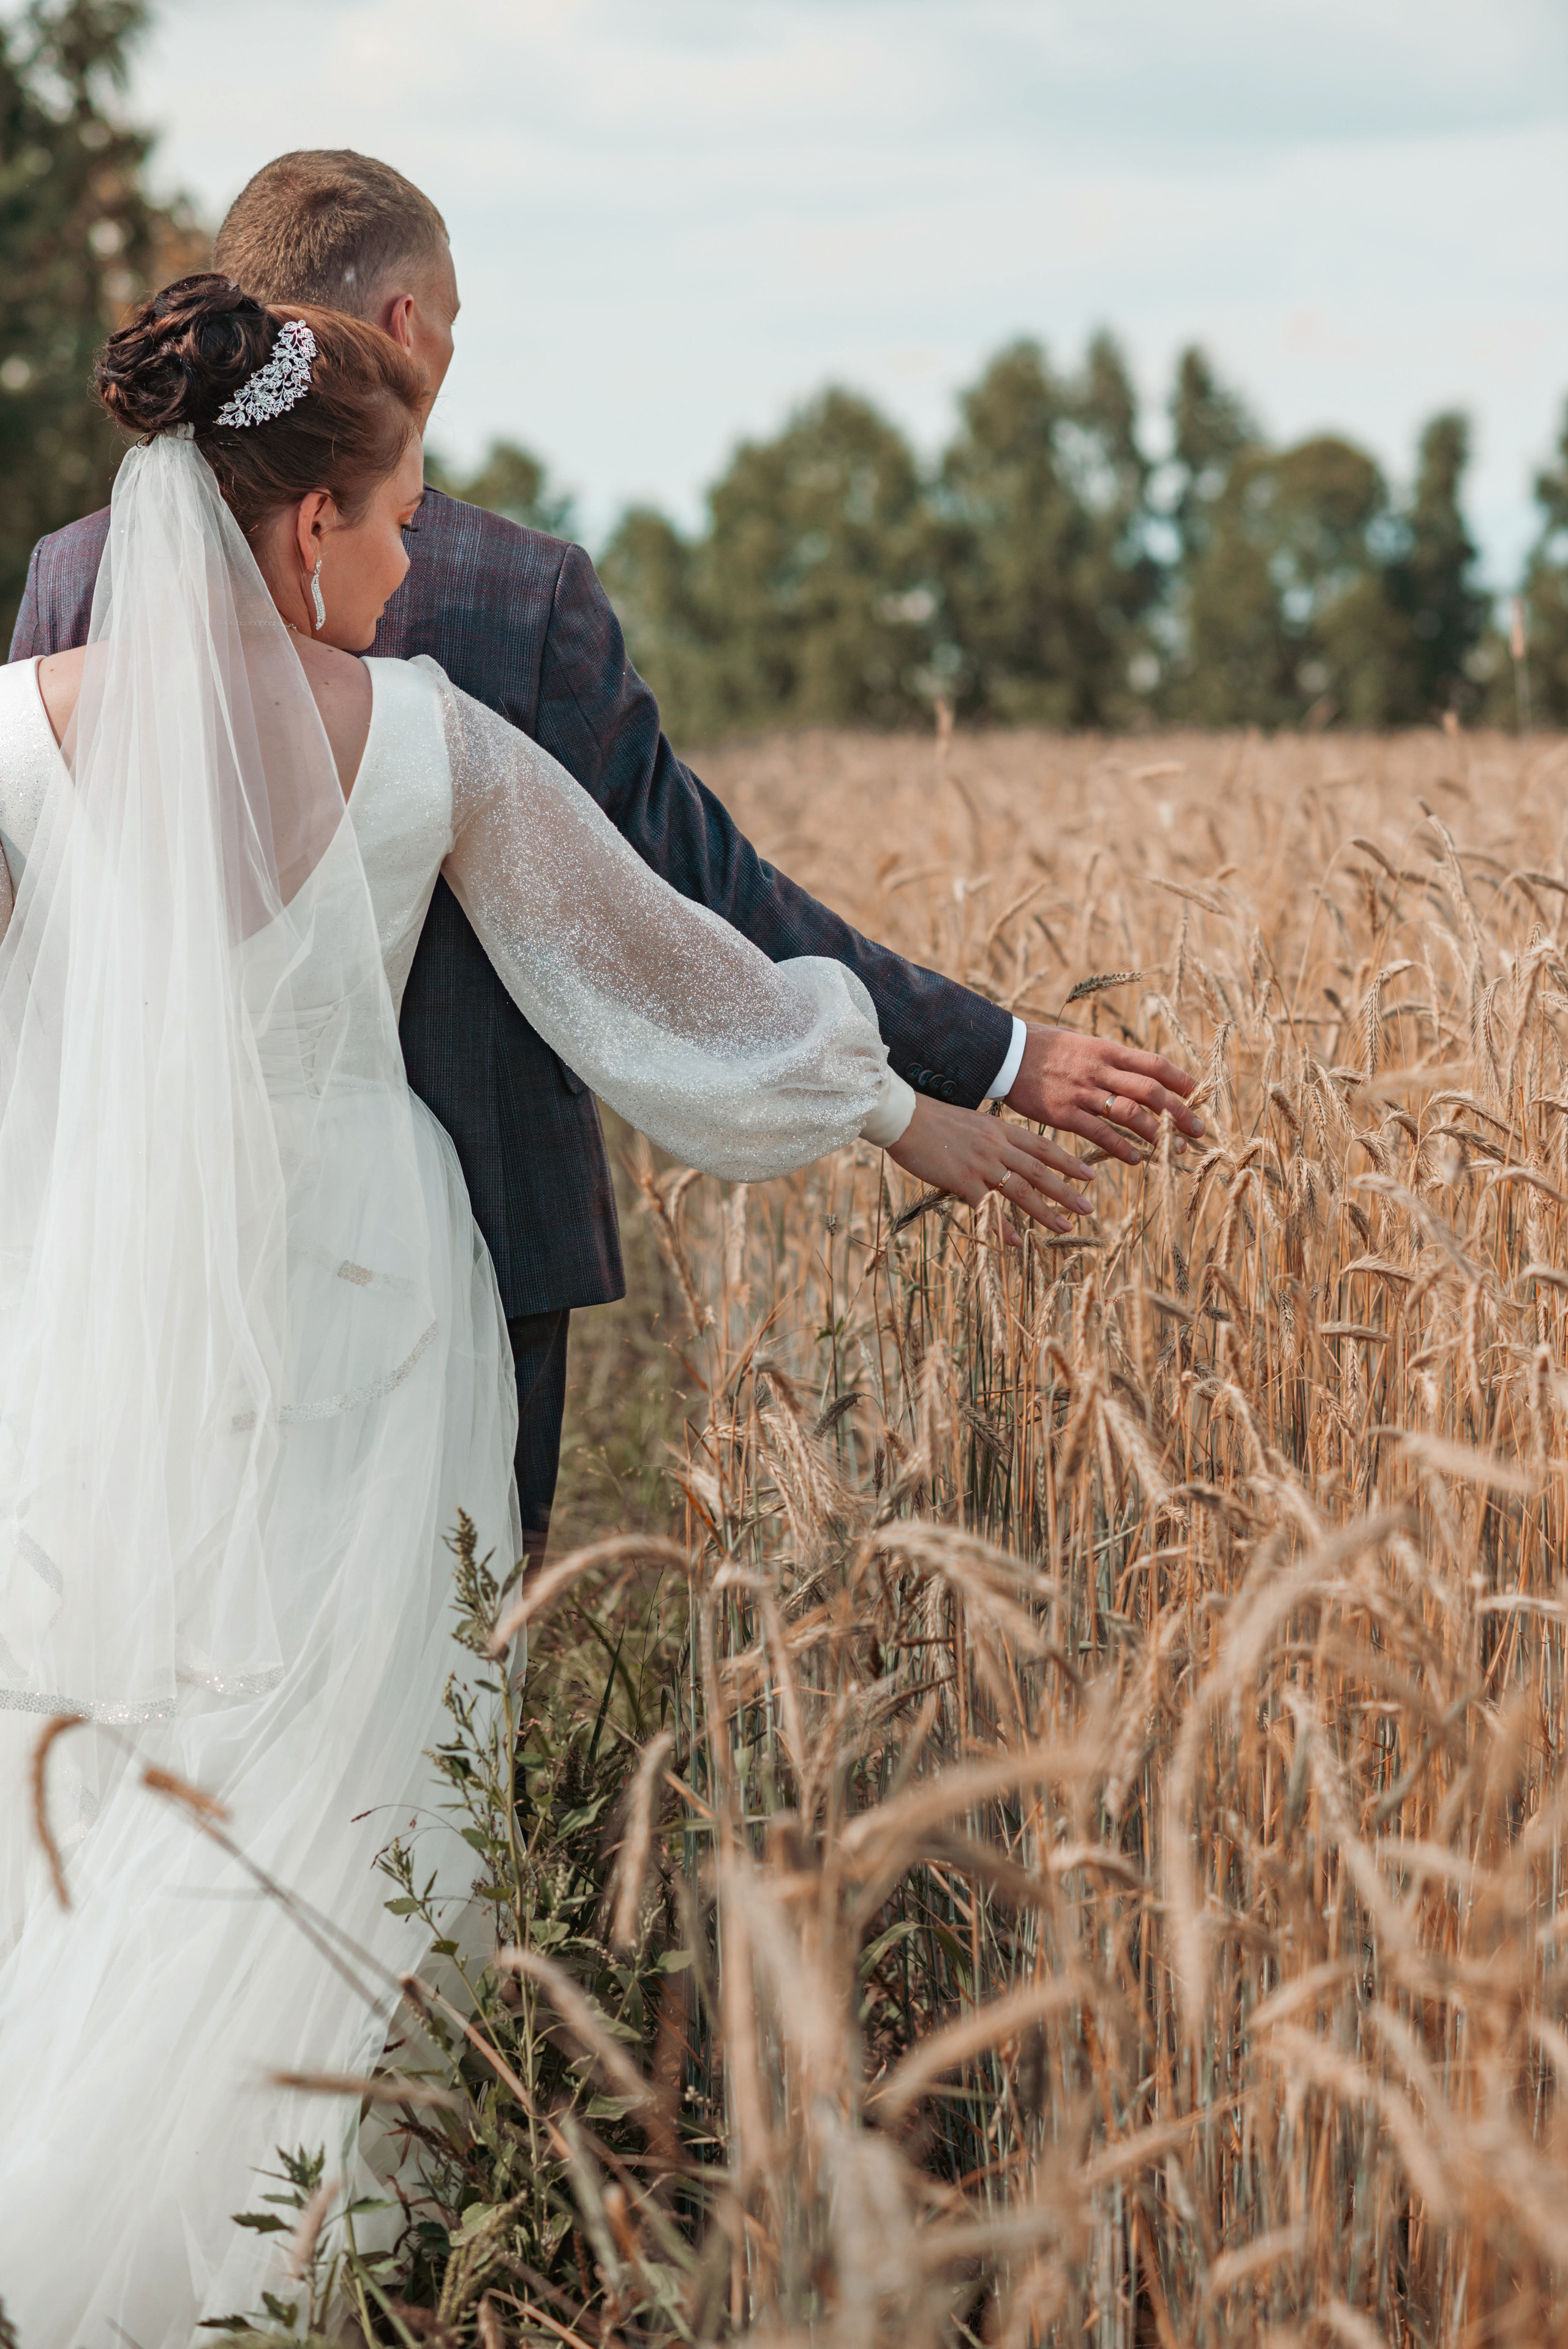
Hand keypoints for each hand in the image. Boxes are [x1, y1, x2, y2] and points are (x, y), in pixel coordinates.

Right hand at [887, 1095, 1095, 1242]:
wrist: (903, 1117)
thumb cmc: (931, 1120)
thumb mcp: (971, 1122)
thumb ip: (991, 1138)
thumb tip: (1004, 1153)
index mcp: (999, 1130)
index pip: (1042, 1146)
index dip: (1068, 1162)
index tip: (1089, 1175)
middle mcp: (996, 1146)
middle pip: (1040, 1170)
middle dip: (1067, 1191)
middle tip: (1088, 1207)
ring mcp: (980, 1164)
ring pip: (1021, 1189)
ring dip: (1045, 1211)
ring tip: (1065, 1227)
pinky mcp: (961, 1180)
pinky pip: (988, 1207)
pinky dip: (1002, 1226)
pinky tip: (1015, 1242)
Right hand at [1004, 1024, 1202, 1166]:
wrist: (1004, 1053)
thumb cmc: (1042, 1046)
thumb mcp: (1080, 1042)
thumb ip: (1107, 1057)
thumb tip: (1134, 1069)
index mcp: (1106, 1050)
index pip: (1153, 1064)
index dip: (1180, 1080)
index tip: (1198, 1094)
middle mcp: (1099, 1070)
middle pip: (1150, 1091)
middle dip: (1179, 1112)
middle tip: (1198, 1129)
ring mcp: (1082, 1092)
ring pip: (1130, 1114)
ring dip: (1157, 1133)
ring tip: (1174, 1148)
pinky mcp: (1064, 1113)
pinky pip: (1100, 1133)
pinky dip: (1122, 1147)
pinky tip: (1137, 1159)